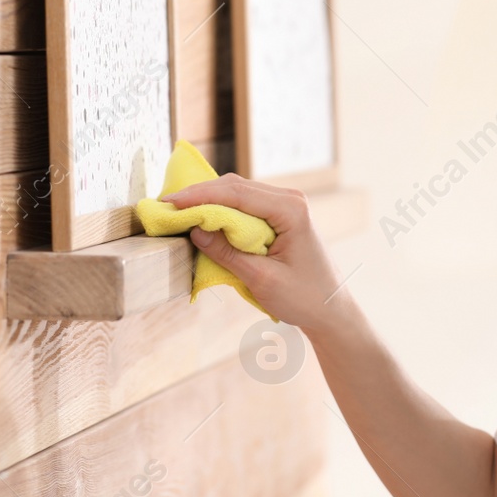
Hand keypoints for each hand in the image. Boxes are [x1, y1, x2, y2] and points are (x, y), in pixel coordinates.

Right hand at [161, 173, 356, 334]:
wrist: (331, 309)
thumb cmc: (304, 298)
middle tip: (165, 207)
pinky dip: (221, 211)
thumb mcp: (261, 279)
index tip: (168, 203)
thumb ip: (227, 253)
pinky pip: (245, 206)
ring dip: (207, 202)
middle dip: (198, 195)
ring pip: (237, 193)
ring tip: (177, 212)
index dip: (198, 196)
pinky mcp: (279, 215)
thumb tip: (195, 230)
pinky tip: (200, 218)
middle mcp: (290, 199)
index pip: (236, 193)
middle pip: (235, 187)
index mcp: (291, 209)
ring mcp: (286, 205)